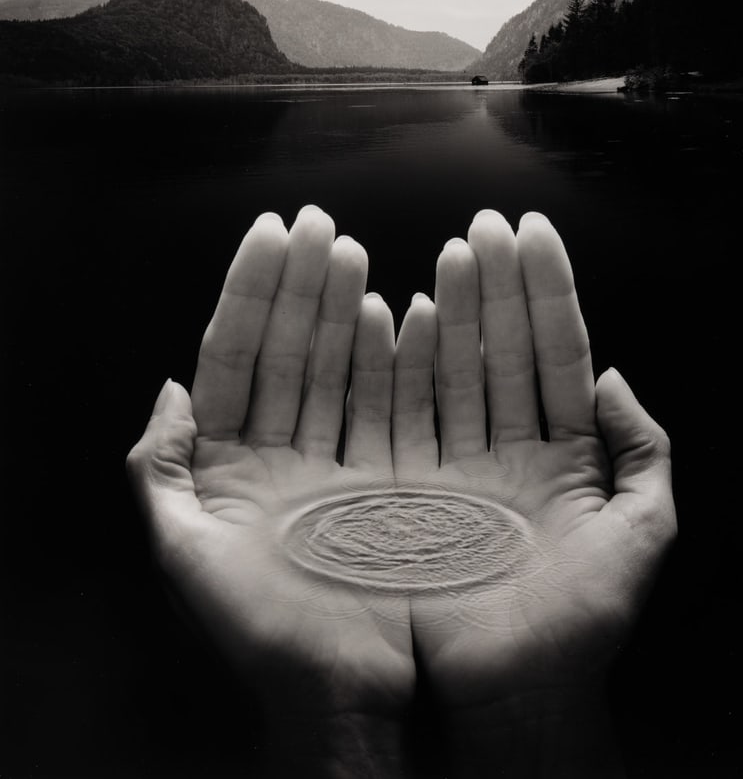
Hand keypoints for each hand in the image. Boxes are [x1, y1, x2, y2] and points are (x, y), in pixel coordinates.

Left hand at [127, 207, 412, 777]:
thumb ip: (162, 469)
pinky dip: (400, 358)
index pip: (238, 354)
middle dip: (302, 283)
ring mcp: (341, 460)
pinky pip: (394, 406)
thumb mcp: (185, 554)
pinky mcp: (391, 479)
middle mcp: (284, 452)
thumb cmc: (257, 632)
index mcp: (230, 463)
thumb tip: (168, 387)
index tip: (270, 231)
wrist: (340, 693)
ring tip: (354, 253)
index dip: (251, 290)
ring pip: (343, 367)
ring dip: (349, 308)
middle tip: (320, 224)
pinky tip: (405, 312)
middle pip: (292, 349)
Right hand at [392, 210, 675, 776]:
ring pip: (454, 370)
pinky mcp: (410, 487)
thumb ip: (645, 451)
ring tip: (448, 255)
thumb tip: (615, 375)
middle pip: (501, 348)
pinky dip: (398, 363)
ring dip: (450, 312)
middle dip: (495, 285)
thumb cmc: (583, 622)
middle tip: (483, 226)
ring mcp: (457, 464)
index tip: (532, 232)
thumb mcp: (642, 532)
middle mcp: (509, 448)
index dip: (546, 291)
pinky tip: (394, 315)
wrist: (515, 694)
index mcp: (565, 453)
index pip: (557, 352)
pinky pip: (404, 413)